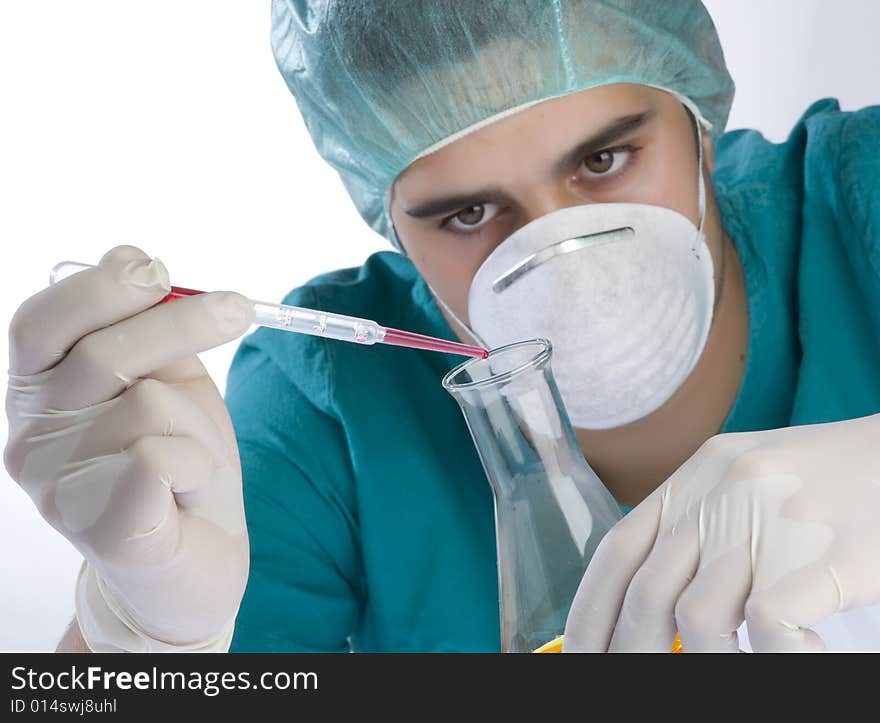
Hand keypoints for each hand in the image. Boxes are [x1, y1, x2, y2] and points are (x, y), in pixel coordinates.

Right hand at [5, 245, 254, 649]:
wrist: (199, 557)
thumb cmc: (182, 463)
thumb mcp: (166, 381)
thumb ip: (146, 329)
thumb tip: (136, 260)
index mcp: (39, 394)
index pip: (41, 323)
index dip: (101, 287)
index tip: (158, 268)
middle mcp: (31, 439)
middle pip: (97, 352)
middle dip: (180, 323)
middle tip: (238, 309)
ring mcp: (59, 492)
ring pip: (145, 404)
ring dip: (197, 422)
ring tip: (194, 456)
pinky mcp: (104, 533)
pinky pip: (160, 459)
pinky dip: (197, 463)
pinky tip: (188, 490)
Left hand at [563, 416, 879, 651]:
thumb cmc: (835, 480)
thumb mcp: (750, 482)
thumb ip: (701, 524)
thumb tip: (652, 602)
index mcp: (699, 472)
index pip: (618, 550)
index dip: (587, 612)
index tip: (577, 655)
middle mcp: (724, 489)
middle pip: (647, 592)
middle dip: (631, 653)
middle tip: (634, 684)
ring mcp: (773, 519)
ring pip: (697, 614)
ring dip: (707, 660)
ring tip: (734, 663)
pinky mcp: (832, 553)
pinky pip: (768, 622)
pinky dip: (774, 656)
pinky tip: (797, 653)